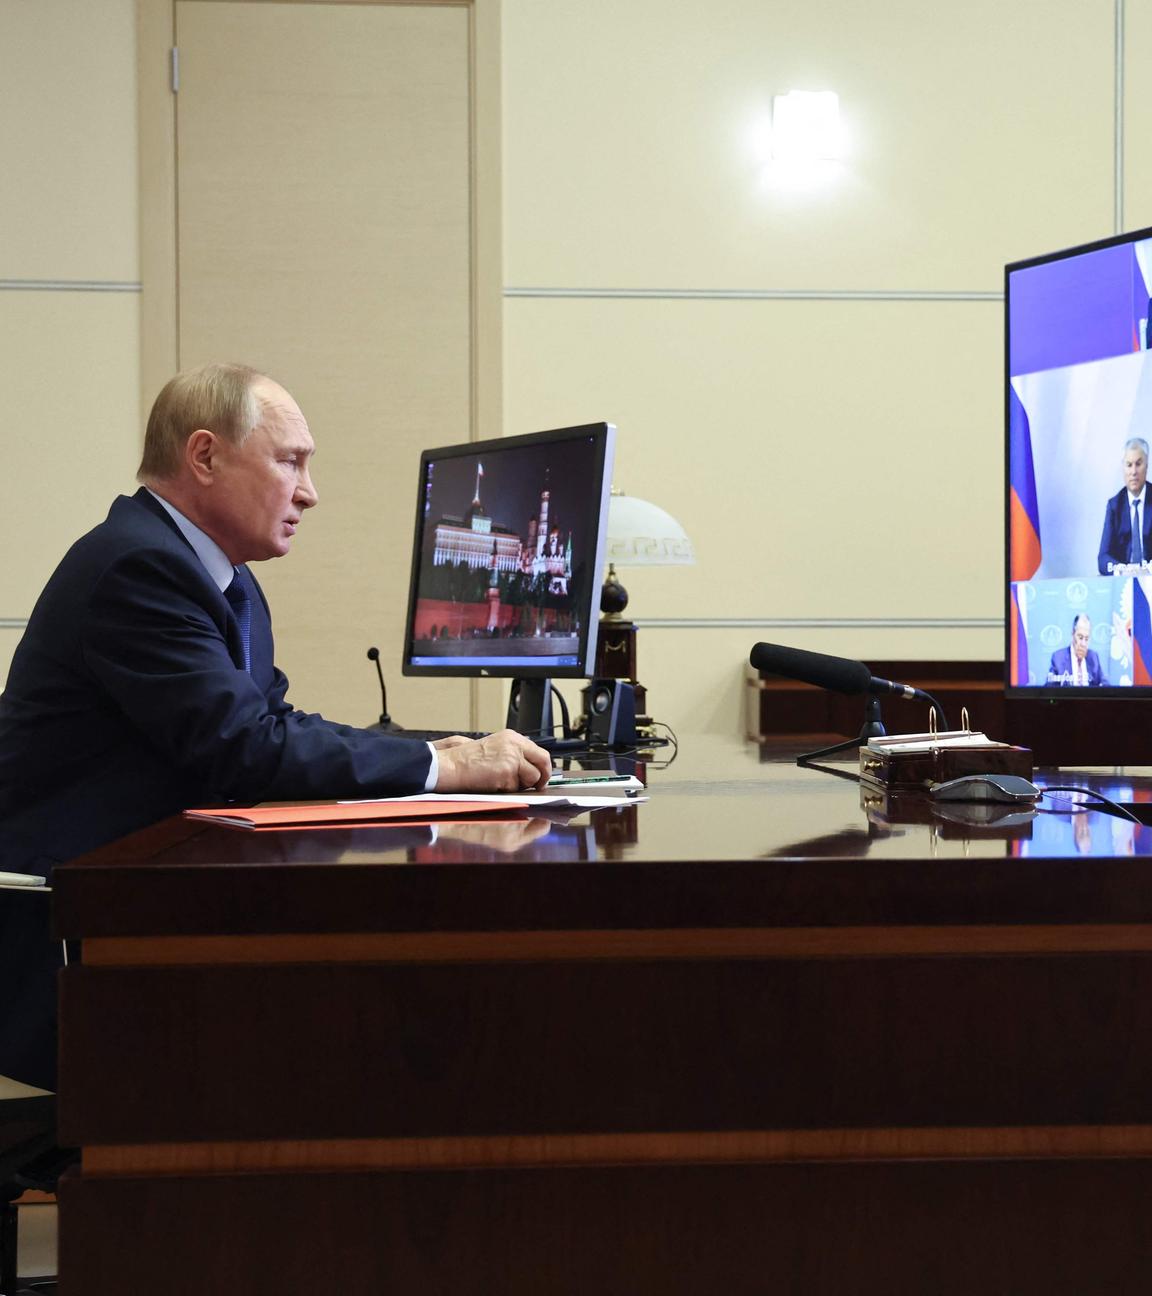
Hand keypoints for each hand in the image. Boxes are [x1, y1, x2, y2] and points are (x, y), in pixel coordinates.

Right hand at [432, 729, 551, 792]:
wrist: (451, 766)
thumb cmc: (467, 761)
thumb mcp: (495, 749)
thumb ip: (513, 755)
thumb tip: (532, 770)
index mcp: (512, 737)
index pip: (539, 752)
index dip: (542, 767)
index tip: (541, 776)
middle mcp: (515, 744)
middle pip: (543, 761)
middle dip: (542, 777)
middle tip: (538, 787)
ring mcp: (512, 757)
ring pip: (533, 778)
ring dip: (521, 785)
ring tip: (502, 782)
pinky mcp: (507, 771)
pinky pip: (517, 788)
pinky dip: (508, 790)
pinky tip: (494, 784)